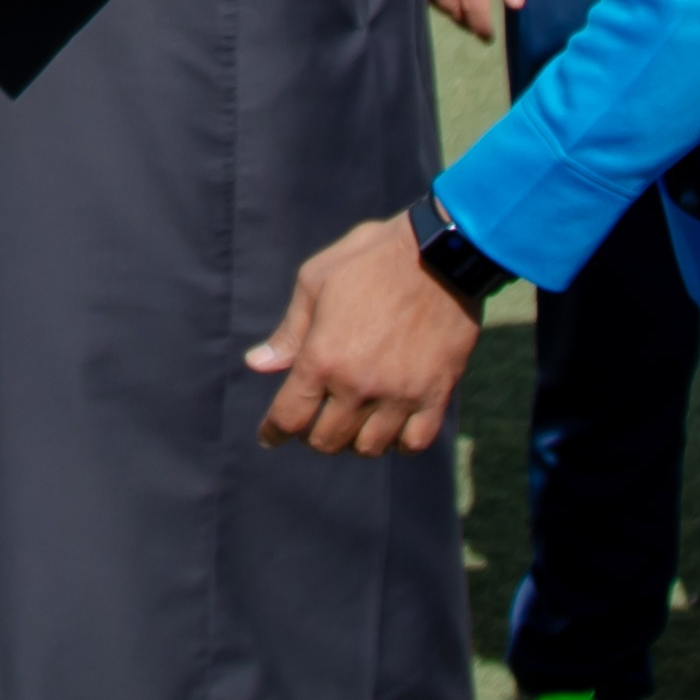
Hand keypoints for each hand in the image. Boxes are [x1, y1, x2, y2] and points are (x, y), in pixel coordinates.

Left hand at [251, 214, 480, 456]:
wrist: (442, 252)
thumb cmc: (371, 258)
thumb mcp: (316, 281)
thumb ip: (288, 331)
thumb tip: (258, 364)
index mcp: (323, 358)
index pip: (289, 418)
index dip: (273, 433)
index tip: (269, 438)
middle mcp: (359, 385)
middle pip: (326, 440)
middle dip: (313, 435)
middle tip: (315, 419)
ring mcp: (400, 393)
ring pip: (369, 448)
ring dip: (354, 440)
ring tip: (353, 420)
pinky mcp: (437, 394)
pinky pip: (414, 442)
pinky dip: (399, 441)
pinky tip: (392, 425)